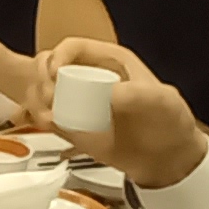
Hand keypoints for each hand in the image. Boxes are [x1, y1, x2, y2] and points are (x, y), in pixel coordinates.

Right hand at [34, 39, 208, 187]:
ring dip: (38, 100)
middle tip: (50, 97)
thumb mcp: (162, 102)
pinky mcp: (74, 126)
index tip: (55, 73)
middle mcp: (91, 78)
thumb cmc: (171, 124)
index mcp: (111, 62)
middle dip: (42, 79)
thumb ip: (137, 95)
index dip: (59, 56)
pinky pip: (47, 116)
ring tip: (49, 115)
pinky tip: (50, 125)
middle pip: (49, 65)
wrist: (168, 161)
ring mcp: (80, 102)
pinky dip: (41, 119)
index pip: (74, 48)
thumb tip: (109, 94)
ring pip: (43, 90)